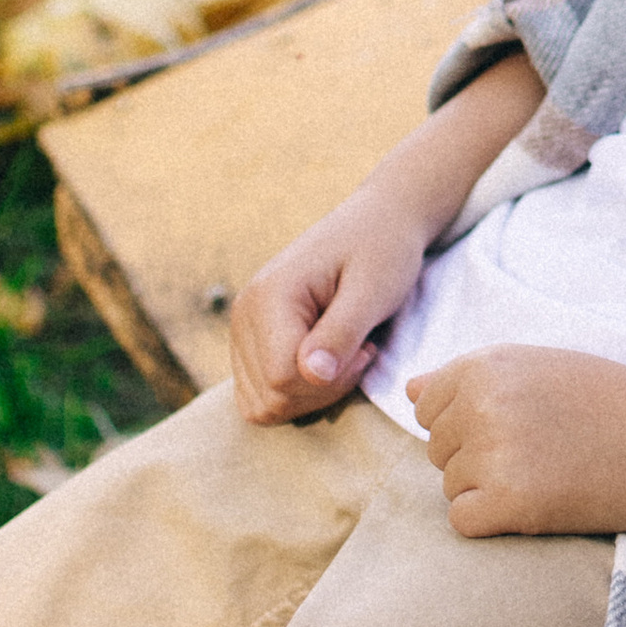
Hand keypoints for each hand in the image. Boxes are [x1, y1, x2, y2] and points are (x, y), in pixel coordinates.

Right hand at [231, 186, 426, 425]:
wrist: (379, 221)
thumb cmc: (383, 249)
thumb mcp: (374, 289)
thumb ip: (341, 332)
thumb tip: (312, 375)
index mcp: (268, 296)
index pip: (283, 378)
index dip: (333, 380)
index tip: (367, 348)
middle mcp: (243, 314)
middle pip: (272, 398)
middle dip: (324, 390)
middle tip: (360, 349)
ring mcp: (242, 330)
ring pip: (263, 405)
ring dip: (312, 394)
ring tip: (345, 351)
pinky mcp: (251, 344)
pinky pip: (261, 399)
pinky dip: (297, 394)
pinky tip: (329, 360)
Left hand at [411, 346, 625, 537]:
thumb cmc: (610, 400)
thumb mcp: (540, 366)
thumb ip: (471, 376)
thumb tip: (409, 388)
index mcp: (487, 363)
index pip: (428, 404)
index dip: (469, 418)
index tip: (519, 421)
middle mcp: (482, 403)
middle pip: (437, 448)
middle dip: (478, 454)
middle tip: (543, 447)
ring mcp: (494, 454)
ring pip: (451, 485)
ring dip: (490, 487)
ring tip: (548, 470)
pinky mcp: (509, 503)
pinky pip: (464, 520)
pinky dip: (495, 520)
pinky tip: (539, 500)